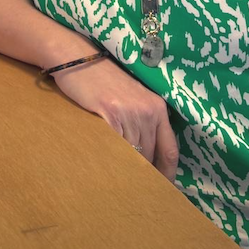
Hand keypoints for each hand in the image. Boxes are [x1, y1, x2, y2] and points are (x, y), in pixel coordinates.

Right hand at [51, 56, 178, 180]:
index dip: (167, 175)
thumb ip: (143, 122)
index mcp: (157, 107)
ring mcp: (129, 113)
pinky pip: (115, 148)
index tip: (163, 190)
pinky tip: (105, 166)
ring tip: (117, 179)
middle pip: (150, 156)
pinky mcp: (109, 115)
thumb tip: (146, 160)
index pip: (170, 150)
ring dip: (125, 169)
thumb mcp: (131, 97)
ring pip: (132, 155)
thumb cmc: (102, 80)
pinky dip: (111, 159)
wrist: (77, 58)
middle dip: (142, 174)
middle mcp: (147, 110)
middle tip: (135, 190)